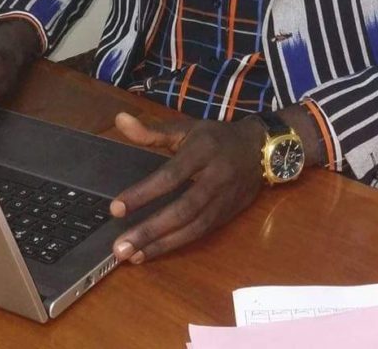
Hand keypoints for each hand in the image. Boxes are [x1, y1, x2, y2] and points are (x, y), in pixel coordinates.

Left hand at [109, 113, 266, 263]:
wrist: (261, 150)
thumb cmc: (216, 138)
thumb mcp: (186, 129)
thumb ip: (152, 131)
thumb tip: (120, 120)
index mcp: (203, 150)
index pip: (172, 175)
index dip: (145, 193)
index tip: (116, 208)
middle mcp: (216, 177)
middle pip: (183, 208)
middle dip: (151, 230)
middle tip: (120, 248)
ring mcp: (224, 199)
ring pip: (193, 227)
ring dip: (161, 245)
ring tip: (132, 256)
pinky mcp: (227, 215)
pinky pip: (200, 234)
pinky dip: (175, 245)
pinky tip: (151, 252)